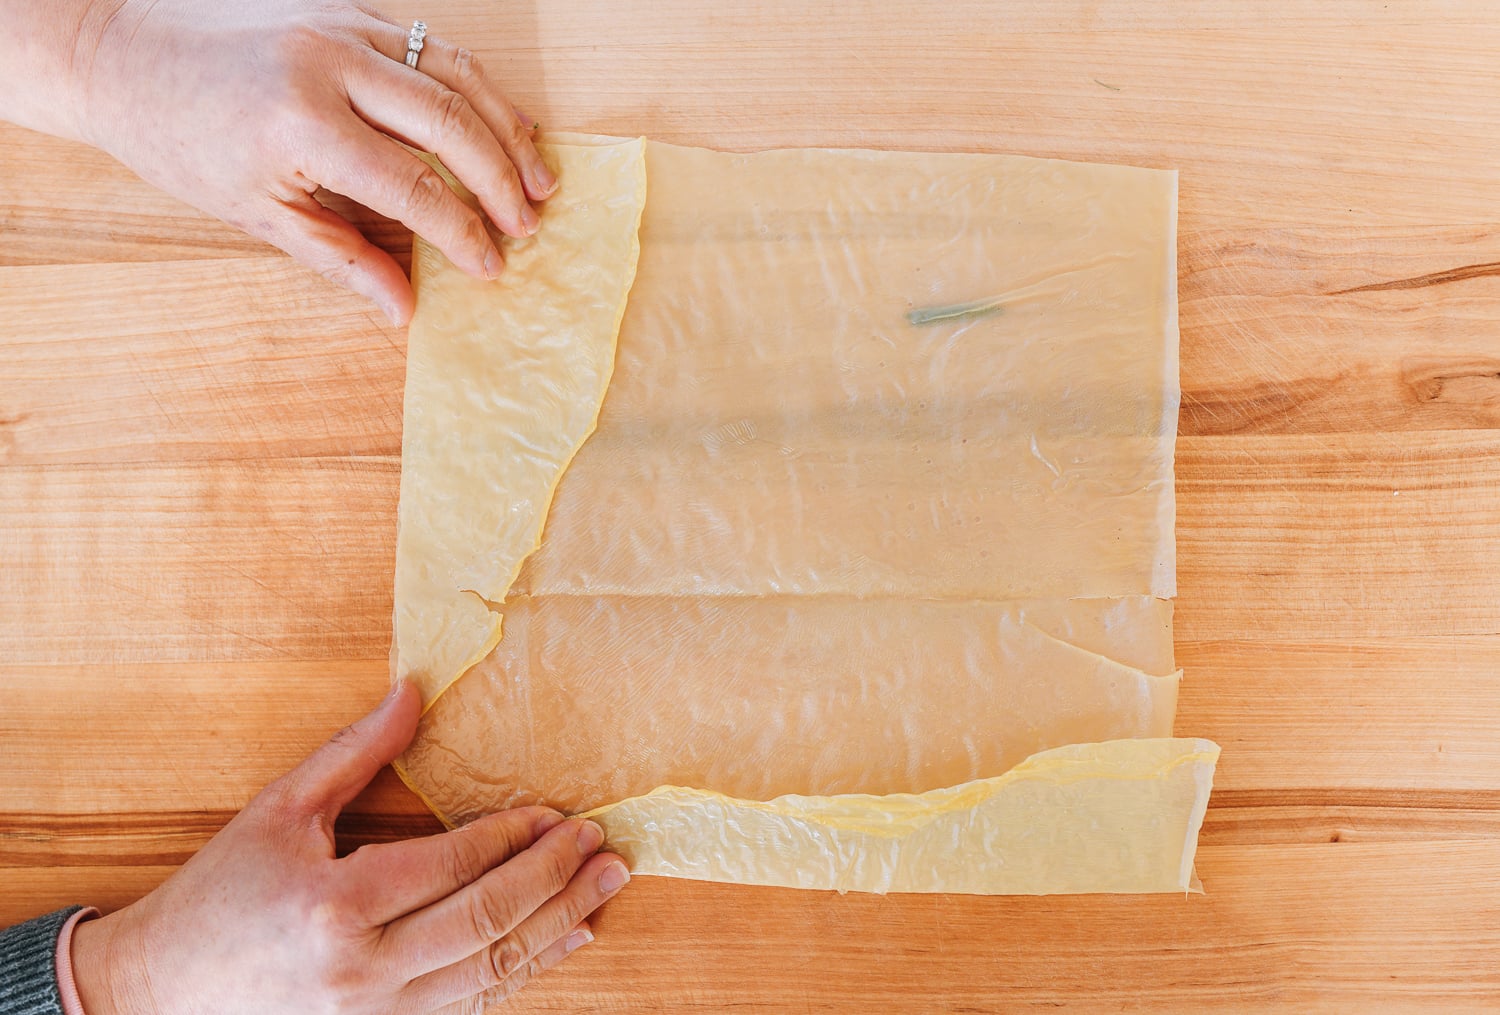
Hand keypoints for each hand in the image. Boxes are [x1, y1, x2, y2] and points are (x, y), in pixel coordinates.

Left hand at [66, 0, 554, 323]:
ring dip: (506, 127)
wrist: (125, 54)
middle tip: (530, 223)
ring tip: (538, 175)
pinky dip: (475, 88)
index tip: (492, 265)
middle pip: (451, 122)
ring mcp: (341, 25)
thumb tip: (405, 310)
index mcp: (301, 124)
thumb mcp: (258, 213)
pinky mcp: (346, 7)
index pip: (414, 186)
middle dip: (501, 179)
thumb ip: (342, 259)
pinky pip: (431, 46)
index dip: (464, 233)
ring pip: (455, 72)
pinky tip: (500, 124)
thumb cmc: (181, 140)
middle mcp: (328, 63)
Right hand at [70, 681, 629, 1013]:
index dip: (511, 838)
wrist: (159, 991)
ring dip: (556, 927)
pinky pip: (469, 1005)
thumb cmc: (221, 892)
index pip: (451, 868)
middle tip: (602, 845)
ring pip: (489, 972)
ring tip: (604, 887)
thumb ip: (355, 751)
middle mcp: (361, 970)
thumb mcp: (280, 809)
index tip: (554, 813)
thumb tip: (414, 691)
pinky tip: (564, 941)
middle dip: (554, 879)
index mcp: (334, 905)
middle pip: (484, 922)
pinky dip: (523, 972)